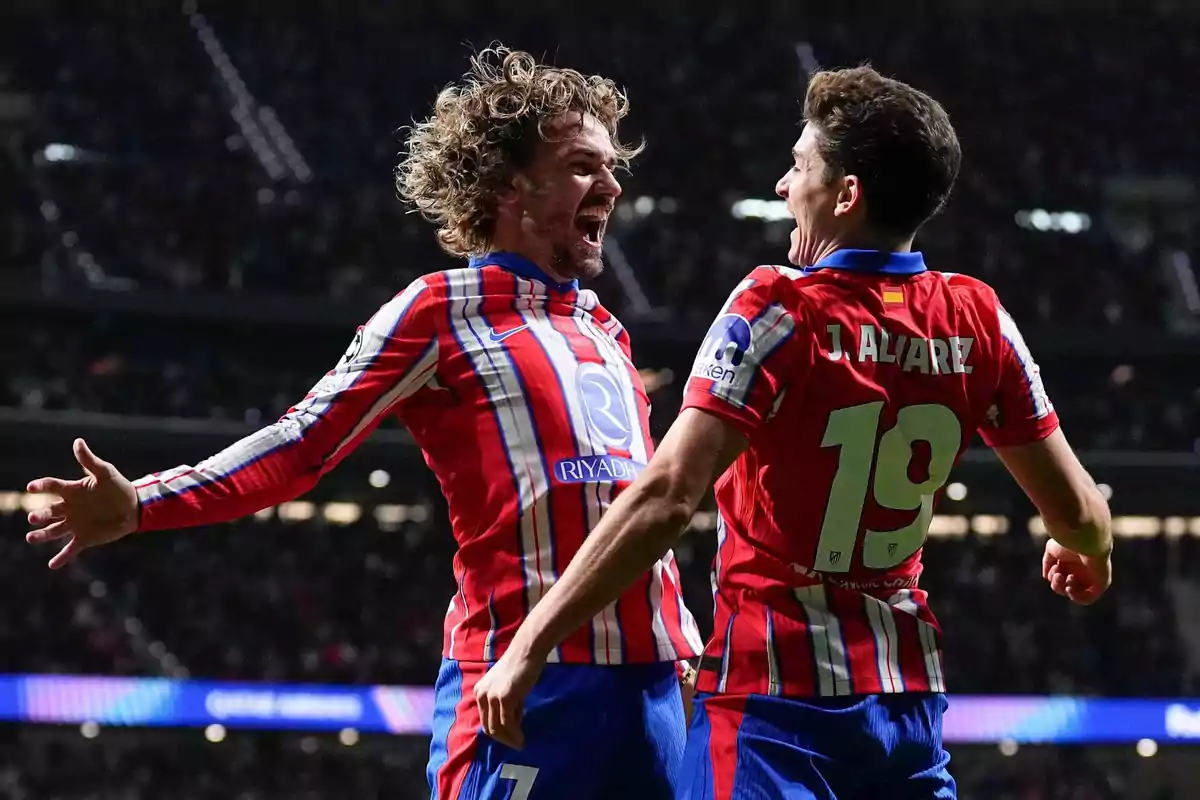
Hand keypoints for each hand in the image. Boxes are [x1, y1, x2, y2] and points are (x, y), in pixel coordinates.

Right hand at [26, 438, 138, 568]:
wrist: (134, 507)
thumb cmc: (119, 487)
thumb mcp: (106, 473)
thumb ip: (90, 461)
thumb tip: (77, 442)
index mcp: (72, 491)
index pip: (52, 486)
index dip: (41, 485)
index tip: (32, 486)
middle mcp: (69, 508)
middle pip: (49, 512)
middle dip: (40, 515)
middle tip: (34, 518)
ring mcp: (75, 524)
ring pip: (53, 531)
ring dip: (42, 535)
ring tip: (31, 537)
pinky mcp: (84, 538)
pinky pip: (70, 549)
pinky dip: (61, 557)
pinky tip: (52, 565)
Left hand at [475, 643, 546, 749]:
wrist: (527, 651)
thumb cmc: (521, 666)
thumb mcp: (508, 688)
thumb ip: (507, 705)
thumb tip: (512, 726)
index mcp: (479, 691)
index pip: (485, 719)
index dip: (497, 733)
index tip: (509, 739)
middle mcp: (481, 695)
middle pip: (489, 727)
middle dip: (502, 739)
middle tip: (516, 745)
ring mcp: (492, 697)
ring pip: (497, 727)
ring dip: (509, 738)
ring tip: (520, 743)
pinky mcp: (504, 698)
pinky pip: (507, 723)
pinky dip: (515, 733)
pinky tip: (522, 737)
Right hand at [1042, 538, 1110, 605]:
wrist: (1087, 542)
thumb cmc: (1070, 543)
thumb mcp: (1052, 550)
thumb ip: (1047, 563)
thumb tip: (1046, 577)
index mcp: (1072, 563)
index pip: (1060, 578)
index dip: (1053, 577)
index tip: (1054, 567)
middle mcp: (1082, 572)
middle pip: (1065, 587)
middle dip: (1057, 584)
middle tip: (1058, 574)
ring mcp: (1091, 580)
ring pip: (1074, 593)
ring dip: (1064, 589)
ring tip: (1066, 577)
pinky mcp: (1100, 585)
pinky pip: (1087, 598)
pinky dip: (1076, 596)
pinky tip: (1069, 587)